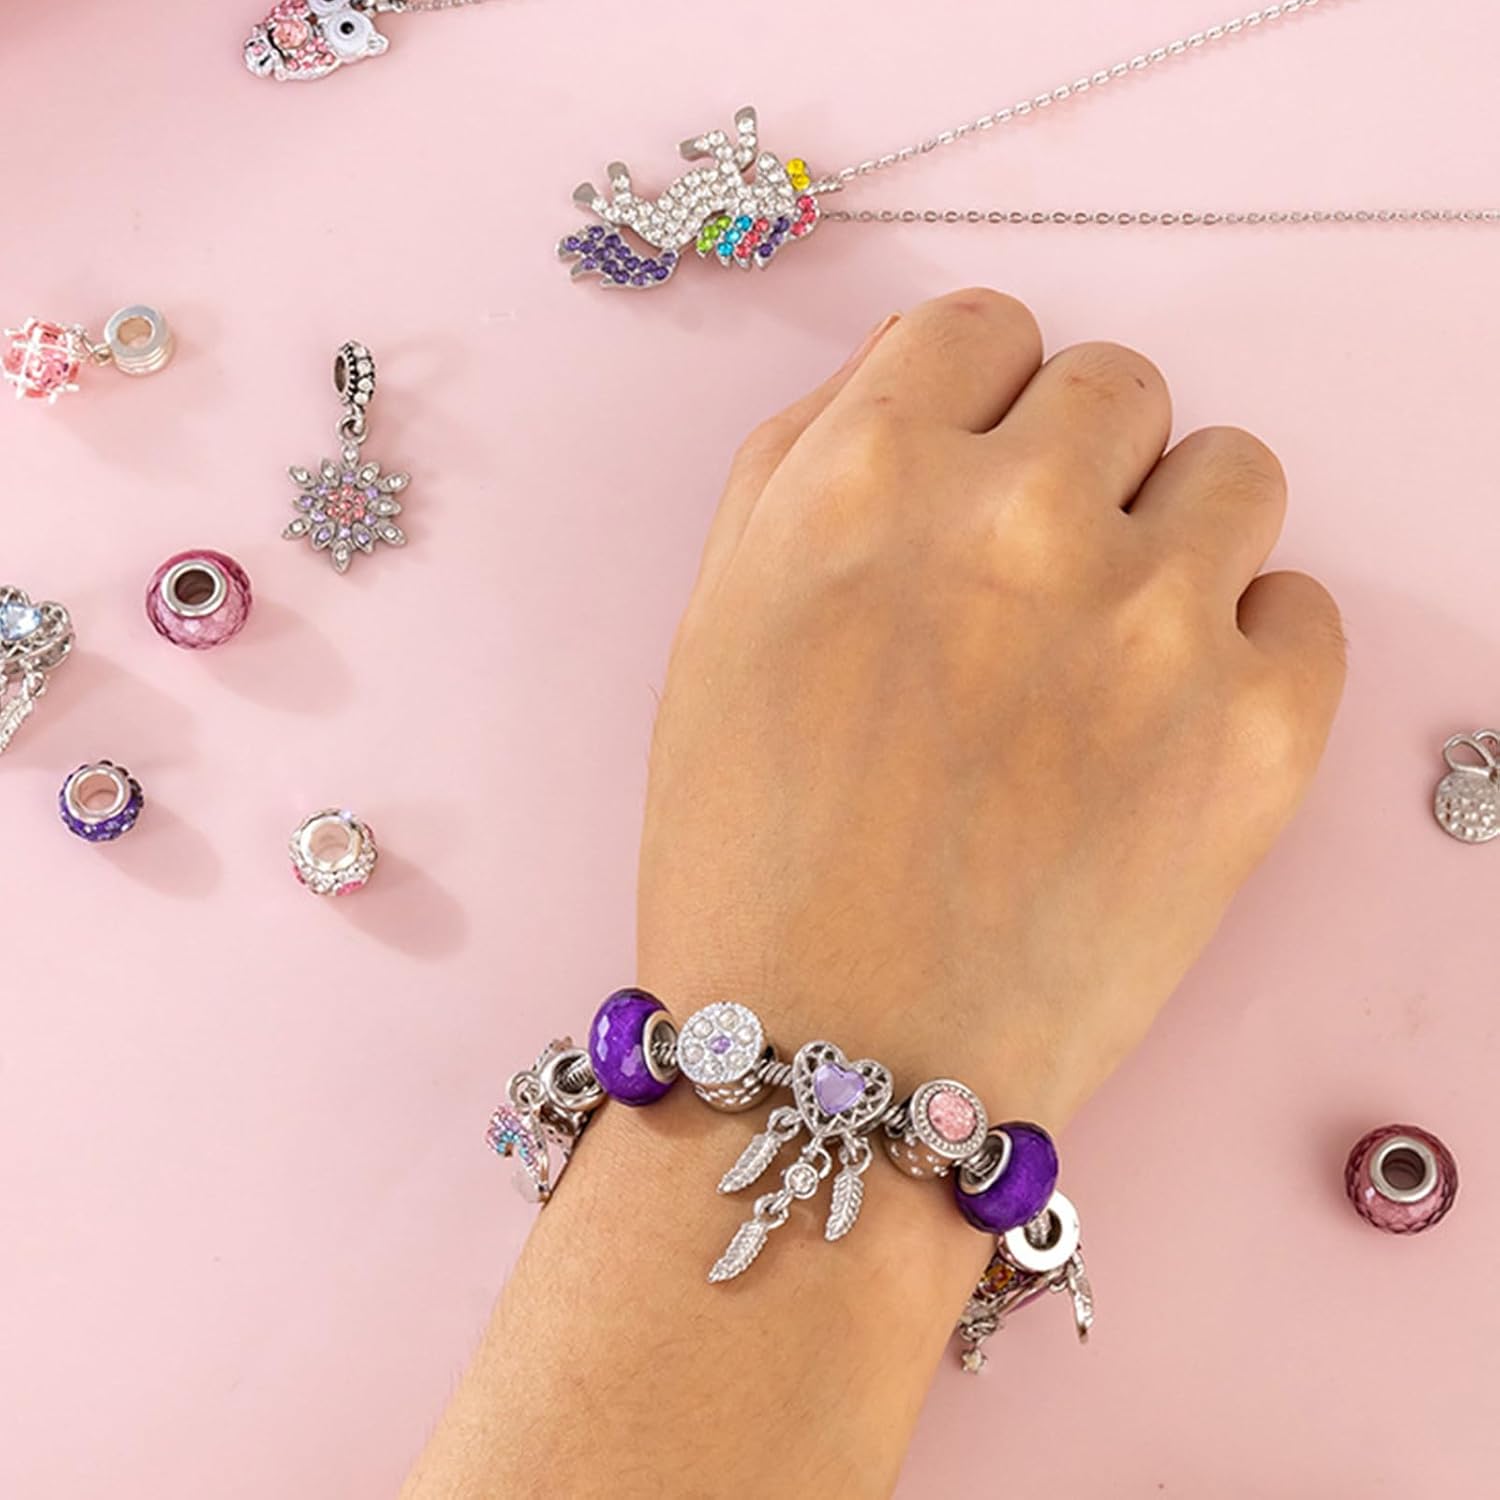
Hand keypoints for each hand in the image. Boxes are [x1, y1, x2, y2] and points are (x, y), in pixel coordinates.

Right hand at [639, 289, 1344, 1126]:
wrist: (837, 1062)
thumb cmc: (748, 857)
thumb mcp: (715, 626)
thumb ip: (803, 466)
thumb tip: (915, 383)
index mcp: (862, 480)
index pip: (982, 327)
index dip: (980, 398)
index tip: (978, 470)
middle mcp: (1015, 519)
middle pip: (1118, 384)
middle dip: (1077, 464)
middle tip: (1031, 585)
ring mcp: (1148, 622)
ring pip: (1232, 472)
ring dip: (1174, 538)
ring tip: (1109, 654)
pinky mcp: (1256, 733)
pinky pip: (1304, 607)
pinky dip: (1248, 648)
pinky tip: (1169, 726)